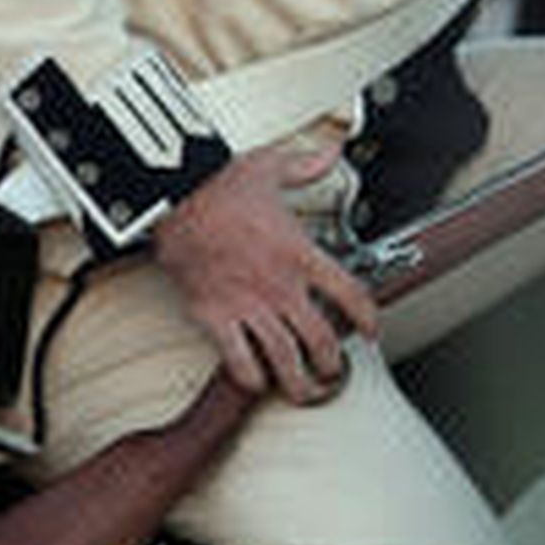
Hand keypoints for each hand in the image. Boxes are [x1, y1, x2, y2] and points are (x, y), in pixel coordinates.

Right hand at [151, 143, 378, 402]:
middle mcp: (280, 286)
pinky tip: (257, 382)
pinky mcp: (215, 317)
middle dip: (332, 363)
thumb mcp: (270, 166)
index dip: (367, 318)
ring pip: (286, 360)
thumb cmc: (220, 183)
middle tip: (333, 370)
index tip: (370, 330)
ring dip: (299, 383)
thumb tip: (329, 153)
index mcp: (300, 253)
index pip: (350, 295)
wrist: (174, 197)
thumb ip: (306, 166)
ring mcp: (248, 305)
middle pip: (321, 340)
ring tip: (304, 391)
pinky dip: (251, 378)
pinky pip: (239, 361)